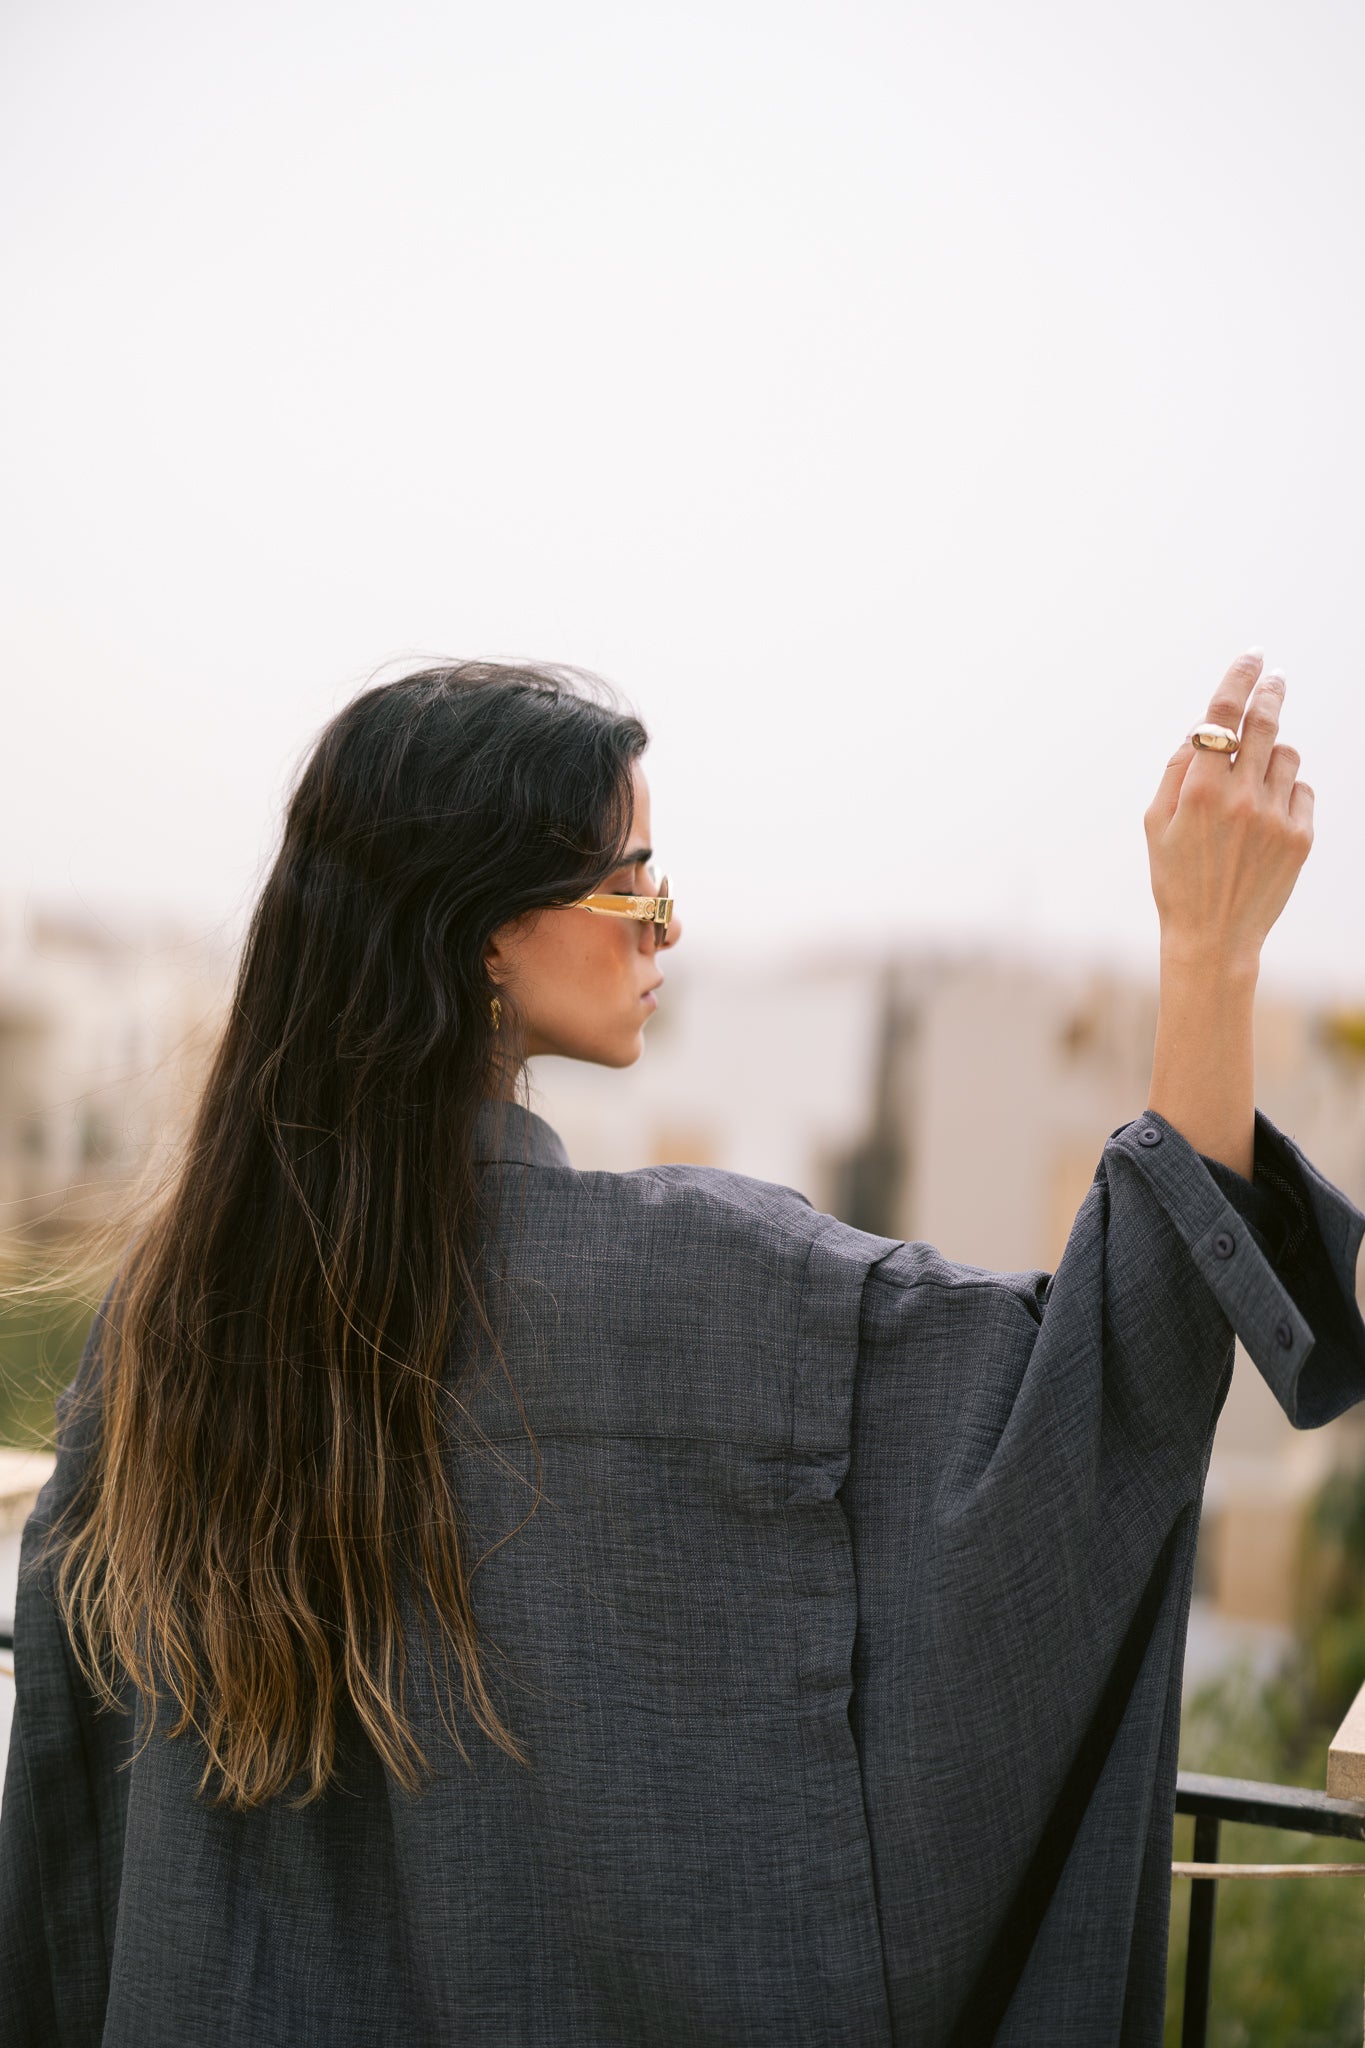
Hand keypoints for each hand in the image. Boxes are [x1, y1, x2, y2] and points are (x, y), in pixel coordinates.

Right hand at [1144, 650, 1314, 967]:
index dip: (1238, 678)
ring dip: (1271, 753)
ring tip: (1255, 779)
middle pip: (1264, 723)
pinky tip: (1266, 816)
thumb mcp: (1154, 824)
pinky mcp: (1300, 837)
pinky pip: (1300, 790)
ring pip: (1285, 755)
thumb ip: (1176, 771)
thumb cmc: (1176, 879)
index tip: (1251, 657)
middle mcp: (1240, 798)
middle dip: (1270, 694)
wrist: (1214, 938)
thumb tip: (1200, 731)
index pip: (1222, 715)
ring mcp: (1274, 817)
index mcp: (1199, 791)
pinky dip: (1285, 791)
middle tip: (1274, 679)